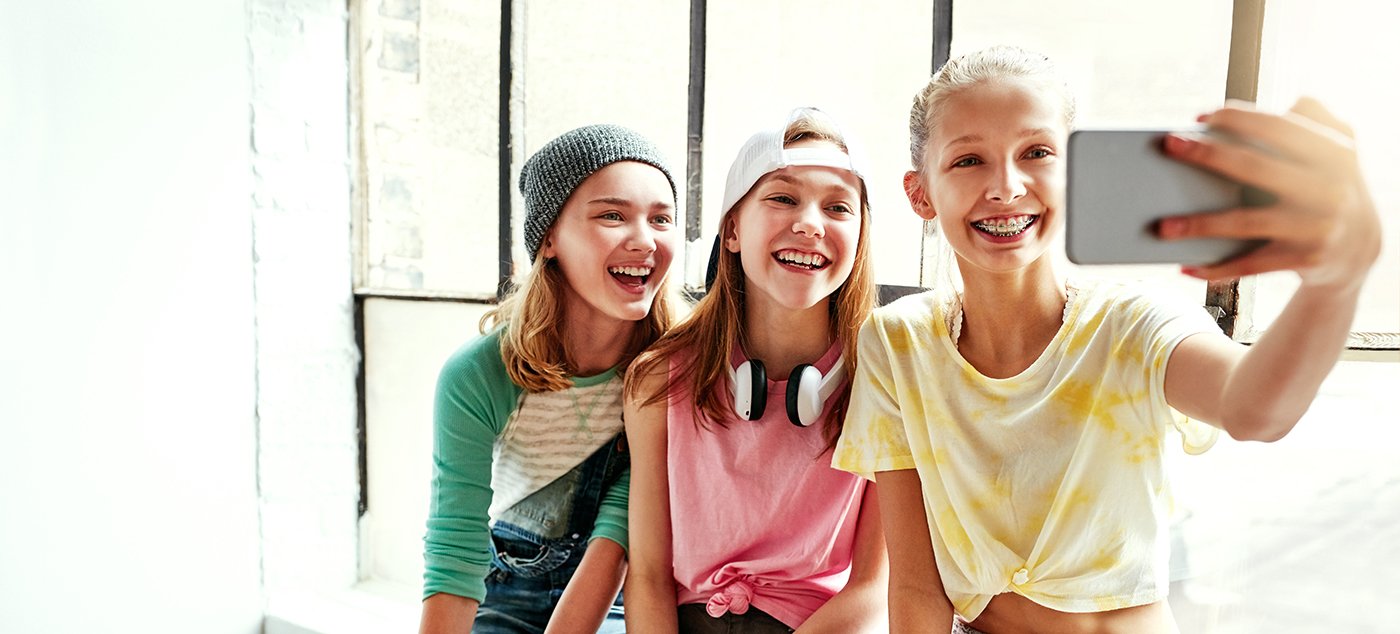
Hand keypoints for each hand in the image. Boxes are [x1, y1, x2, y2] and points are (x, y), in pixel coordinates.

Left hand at [1157, 98, 1380, 291]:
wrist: (1360, 249)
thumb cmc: (1328, 188)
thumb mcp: (1338, 151)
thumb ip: (1320, 121)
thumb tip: (1295, 101)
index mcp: (1333, 154)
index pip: (1279, 127)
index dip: (1239, 118)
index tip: (1200, 117)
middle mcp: (1328, 189)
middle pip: (1255, 167)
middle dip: (1208, 155)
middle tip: (1169, 145)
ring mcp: (1315, 226)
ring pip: (1246, 223)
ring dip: (1199, 225)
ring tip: (1161, 227)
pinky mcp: (1304, 259)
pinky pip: (1251, 265)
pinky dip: (1217, 268)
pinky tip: (1186, 267)